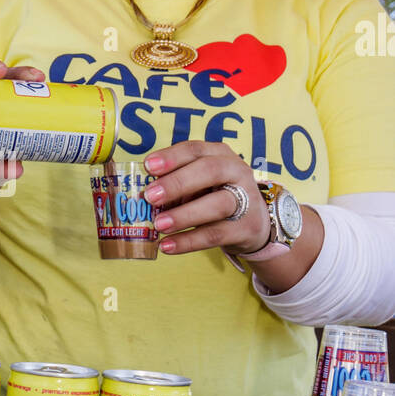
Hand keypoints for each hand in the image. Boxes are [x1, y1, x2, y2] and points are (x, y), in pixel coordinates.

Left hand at [143, 141, 270, 255]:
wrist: (254, 223)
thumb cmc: (216, 195)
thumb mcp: (198, 183)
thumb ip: (175, 184)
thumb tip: (141, 195)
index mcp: (220, 154)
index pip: (195, 149)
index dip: (172, 157)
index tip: (148, 166)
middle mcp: (236, 172)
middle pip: (210, 171)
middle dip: (177, 183)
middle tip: (150, 196)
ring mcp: (246, 200)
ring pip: (216, 205)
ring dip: (184, 215)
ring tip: (159, 225)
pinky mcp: (246, 228)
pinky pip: (215, 234)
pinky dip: (189, 241)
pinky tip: (167, 246)